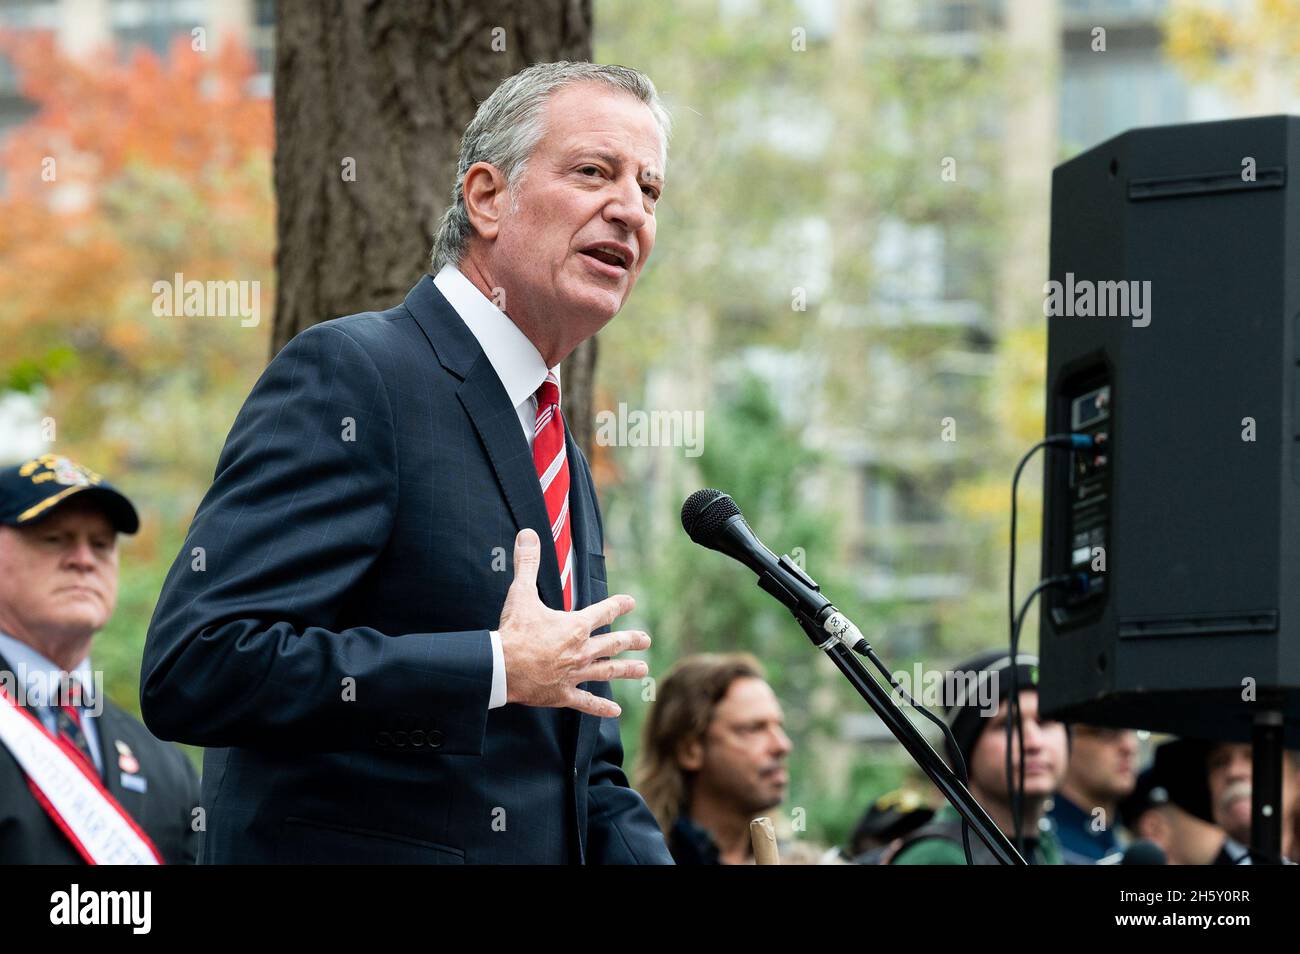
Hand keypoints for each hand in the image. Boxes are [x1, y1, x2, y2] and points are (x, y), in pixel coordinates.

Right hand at [497, 528, 649, 717]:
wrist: (501, 667)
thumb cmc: (513, 630)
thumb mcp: (521, 593)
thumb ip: (528, 563)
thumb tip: (528, 534)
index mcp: (575, 626)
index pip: (603, 612)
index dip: (618, 606)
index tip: (631, 602)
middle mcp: (581, 650)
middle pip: (612, 644)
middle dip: (630, 640)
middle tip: (646, 639)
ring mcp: (574, 674)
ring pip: (607, 672)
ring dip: (626, 670)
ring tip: (643, 670)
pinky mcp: (563, 694)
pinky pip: (586, 702)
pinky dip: (601, 708)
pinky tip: (615, 712)